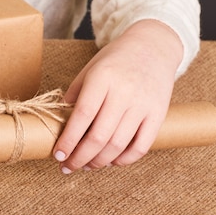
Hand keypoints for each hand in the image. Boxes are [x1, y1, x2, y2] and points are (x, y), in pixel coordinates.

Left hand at [53, 20, 183, 172]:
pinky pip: (141, 146)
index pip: (82, 116)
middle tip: (68, 167)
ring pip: (118, 144)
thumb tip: (60, 124)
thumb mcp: (89, 69)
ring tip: (86, 165)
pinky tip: (111, 162)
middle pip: (99, 136)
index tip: (58, 155)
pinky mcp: (158, 114)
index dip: (68, 139)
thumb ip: (75, 95)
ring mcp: (143, 104)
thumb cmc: (115, 60)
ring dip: (99, 161)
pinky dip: (124, 159)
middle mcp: (124, 92)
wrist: (152, 47)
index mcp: (102, 78)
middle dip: (80, 157)